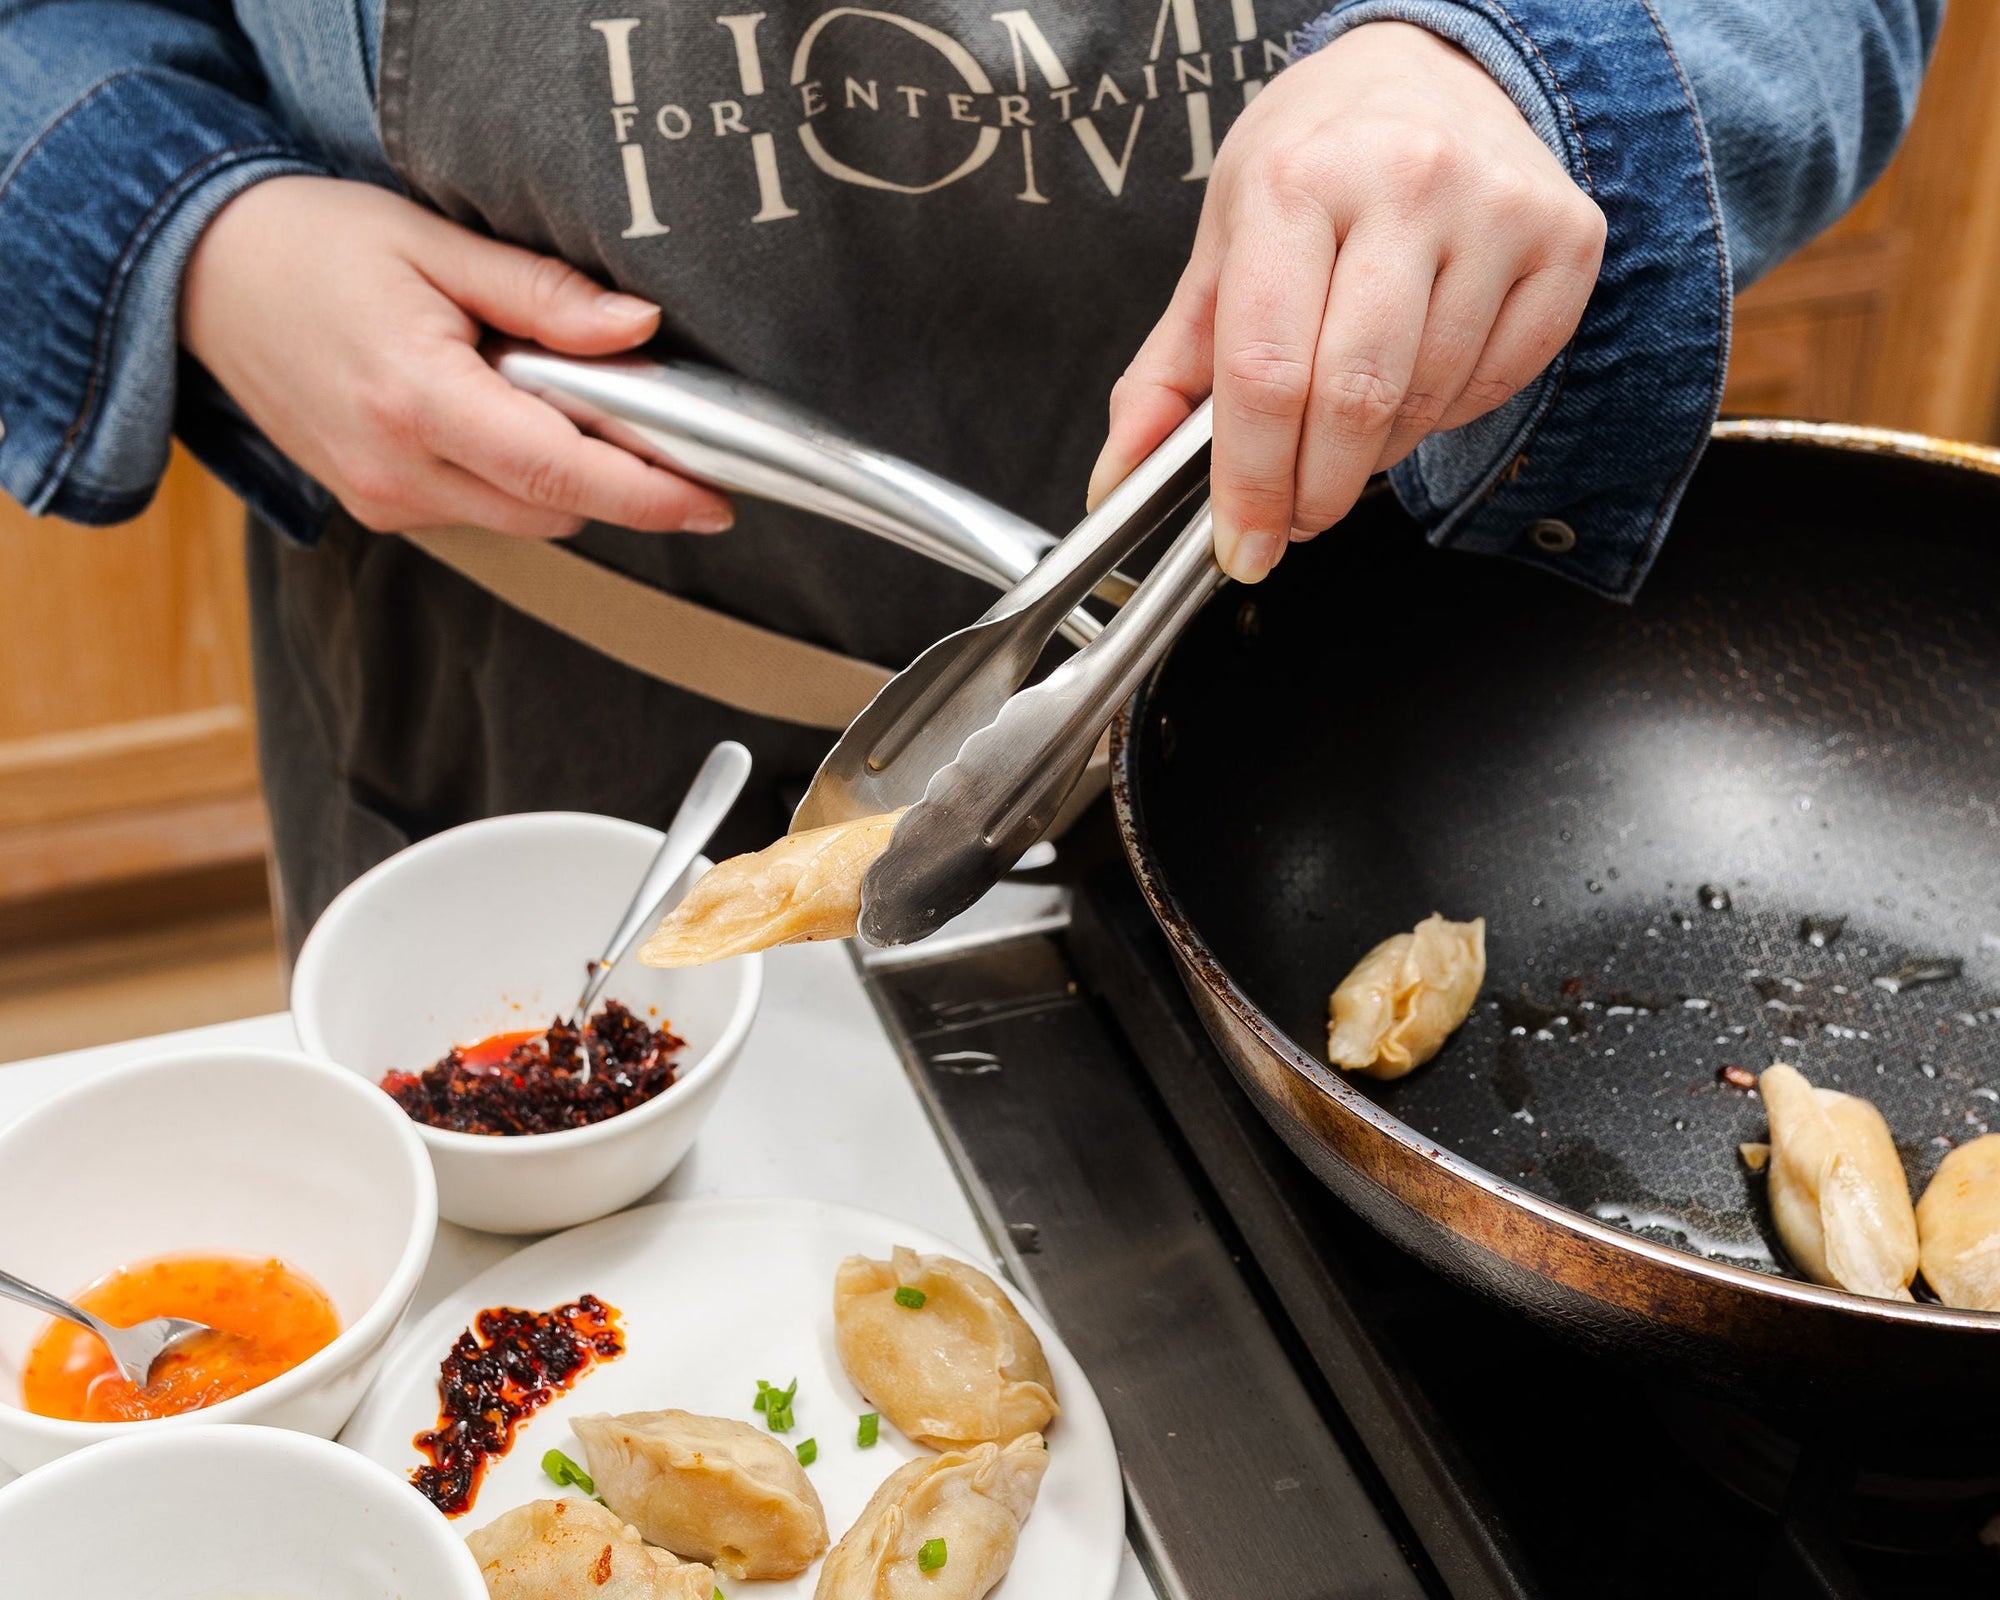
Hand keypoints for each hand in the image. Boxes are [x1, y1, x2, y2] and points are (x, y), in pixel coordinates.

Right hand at [180, 176, 732, 538]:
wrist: (201, 275)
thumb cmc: (312, 246)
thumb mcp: (435, 245)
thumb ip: (544, 296)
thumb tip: (638, 330)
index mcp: (418, 401)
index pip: (562, 471)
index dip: (650, 493)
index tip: (713, 500)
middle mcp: (398, 471)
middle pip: (557, 506)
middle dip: (614, 471)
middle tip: (631, 404)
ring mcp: (384, 500)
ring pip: (525, 515)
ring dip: (560, 472)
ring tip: (533, 388)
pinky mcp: (378, 508)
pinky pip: (483, 509)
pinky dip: (513, 474)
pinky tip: (491, 411)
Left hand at [1089, 22, 1604, 581]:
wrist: (1425, 69)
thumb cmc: (1314, 161)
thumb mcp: (1222, 243)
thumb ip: (1169, 371)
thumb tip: (1119, 475)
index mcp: (1296, 182)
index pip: (1267, 371)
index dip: (1251, 482)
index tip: (1244, 544)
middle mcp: (1405, 181)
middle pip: (1354, 400)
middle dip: (1315, 490)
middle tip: (1295, 513)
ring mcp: (1497, 208)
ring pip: (1428, 402)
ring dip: (1378, 453)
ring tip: (1350, 422)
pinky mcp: (1566, 238)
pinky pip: (1499, 383)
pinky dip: (1447, 412)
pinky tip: (1419, 376)